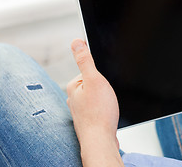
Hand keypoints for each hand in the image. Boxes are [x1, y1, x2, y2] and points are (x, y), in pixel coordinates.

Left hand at [67, 39, 122, 165]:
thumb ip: (85, 60)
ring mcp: (80, 110)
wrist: (101, 140)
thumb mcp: (95, 80)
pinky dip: (104, 109)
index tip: (104, 84)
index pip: (88, 70)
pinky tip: (107, 114)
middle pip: (93, 83)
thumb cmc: (99, 113)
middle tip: (107, 96)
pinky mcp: (88, 119)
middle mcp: (73, 98)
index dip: (100, 74)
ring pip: (96, 97)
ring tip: (107, 106)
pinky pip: (98, 108)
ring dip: (104, 99)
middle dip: (103, 87)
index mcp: (73, 86)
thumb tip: (76, 42)